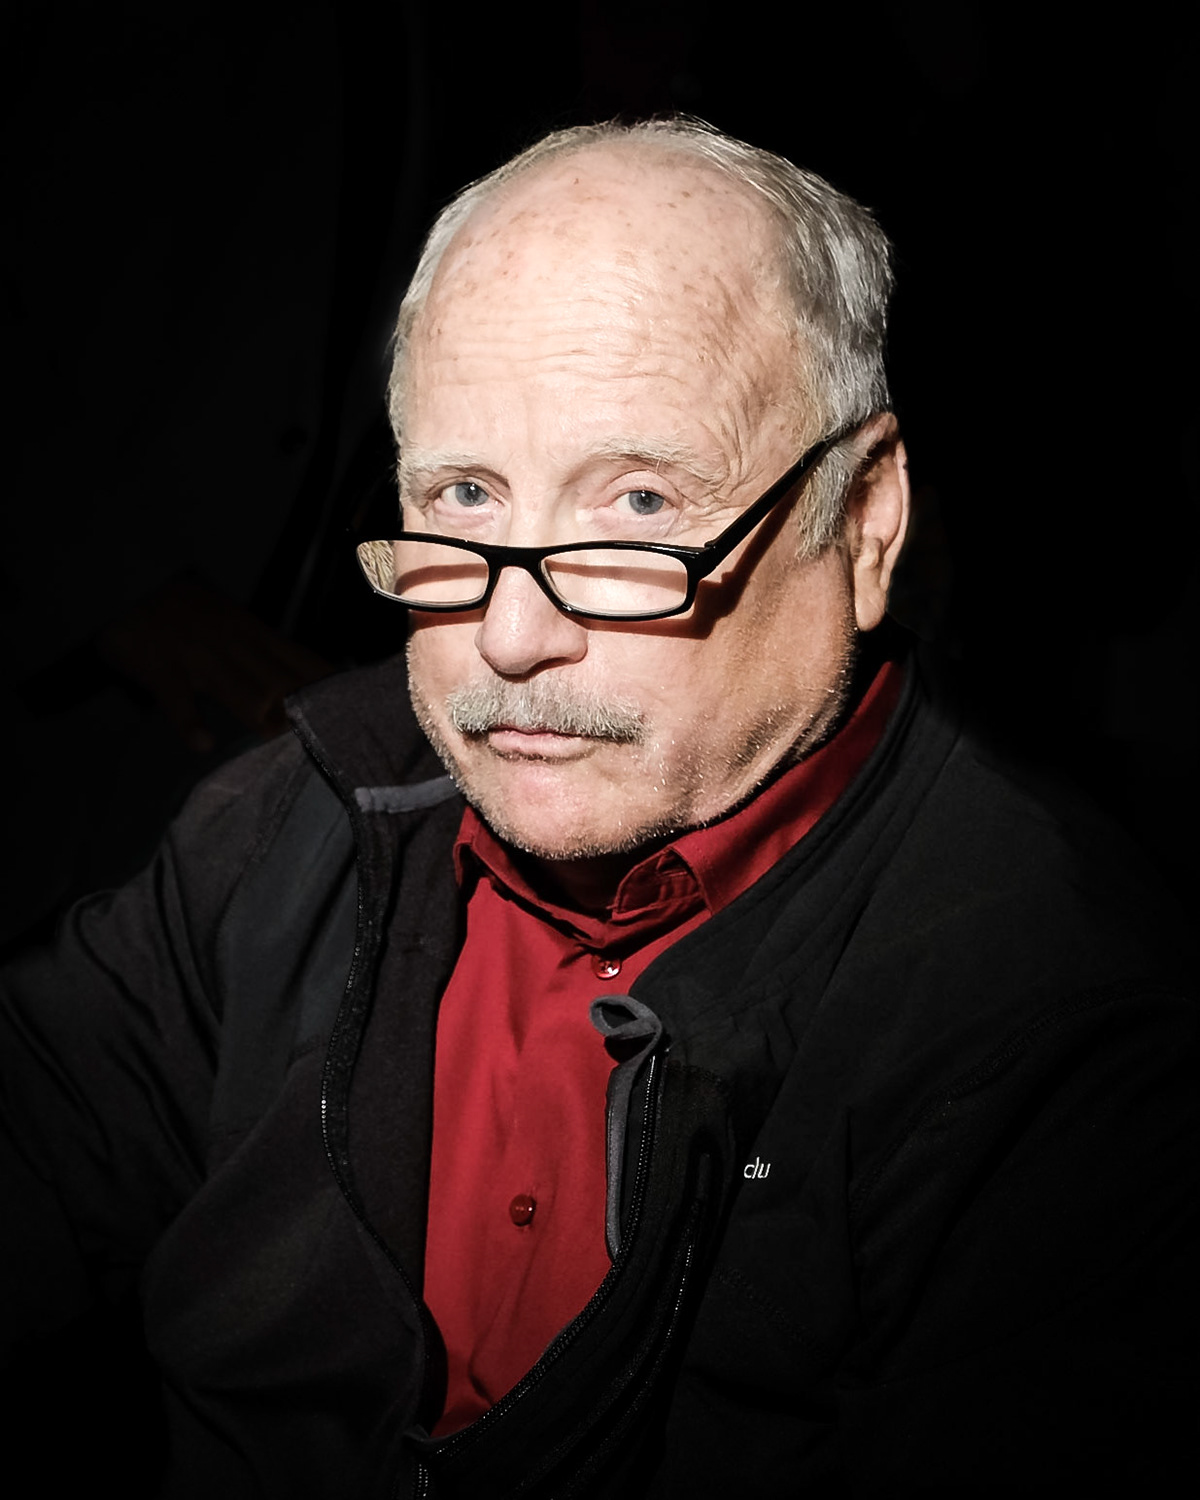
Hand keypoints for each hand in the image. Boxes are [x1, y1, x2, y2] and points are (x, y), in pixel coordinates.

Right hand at [96, 578, 331, 752]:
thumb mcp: (236, 623)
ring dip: (263, 713)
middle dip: (304, 708)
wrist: (133, 579)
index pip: (303, 662)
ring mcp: (200, 657)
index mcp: (256, 635)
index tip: (356, 711)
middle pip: (281, 680)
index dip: (328, 687)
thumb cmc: (189, 612)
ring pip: (240, 688)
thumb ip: (268, 652)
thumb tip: (307, 679)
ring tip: (281, 740)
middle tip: (330, 740)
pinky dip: (190, 721)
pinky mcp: (162, 668)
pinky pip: (178, 698)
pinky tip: (204, 743)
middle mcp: (236, 647)